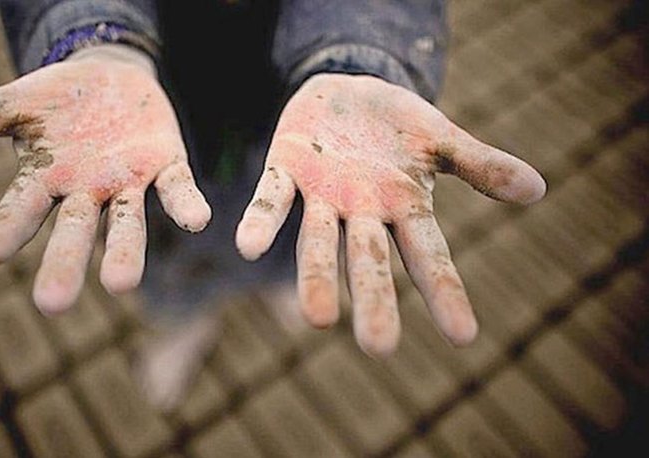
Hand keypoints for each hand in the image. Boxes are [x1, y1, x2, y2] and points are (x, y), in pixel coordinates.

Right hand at [0, 45, 210, 312]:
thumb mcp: (16, 103)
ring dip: (124, 252)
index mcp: (45, 179)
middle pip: (72, 232)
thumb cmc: (57, 101)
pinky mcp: (166, 164)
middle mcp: (85, 192)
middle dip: (63, 264)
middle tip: (52, 304)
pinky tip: (198, 221)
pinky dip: (185, 204)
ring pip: (125, 224)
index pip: (19, 210)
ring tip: (121, 284)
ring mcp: (127, 183)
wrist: (111, 78)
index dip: (3, 231)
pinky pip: (177, 188)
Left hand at [236, 73, 544, 355]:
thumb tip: (538, 188)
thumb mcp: (441, 139)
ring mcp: (322, 197)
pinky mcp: (286, 170)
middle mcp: (362, 213)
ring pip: (318, 243)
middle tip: (378, 347)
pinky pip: (272, 199)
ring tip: (316, 319)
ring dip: (317, 277)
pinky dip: (262, 221)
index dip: (445, 293)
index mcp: (404, 208)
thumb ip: (481, 165)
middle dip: (374, 300)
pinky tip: (247, 245)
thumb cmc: (398, 125)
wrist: (347, 90)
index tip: (464, 336)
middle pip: (370, 262)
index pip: (430, 257)